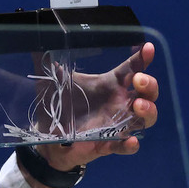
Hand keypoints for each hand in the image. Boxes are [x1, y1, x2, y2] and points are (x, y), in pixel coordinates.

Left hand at [23, 42, 158, 187]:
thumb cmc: (60, 105)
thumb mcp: (54, 82)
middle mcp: (118, 103)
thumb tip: (39, 41)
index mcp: (108, 84)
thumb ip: (49, 64)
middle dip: (149, 85)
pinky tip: (130, 140)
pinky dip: (130, 144)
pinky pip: (125, 146)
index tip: (148, 48)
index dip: (142, 58)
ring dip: (147, 111)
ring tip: (137, 105)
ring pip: (145, 118)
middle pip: (147, 93)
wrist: (49, 137)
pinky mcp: (108, 144)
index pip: (132, 68)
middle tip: (138, 80)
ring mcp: (116, 124)